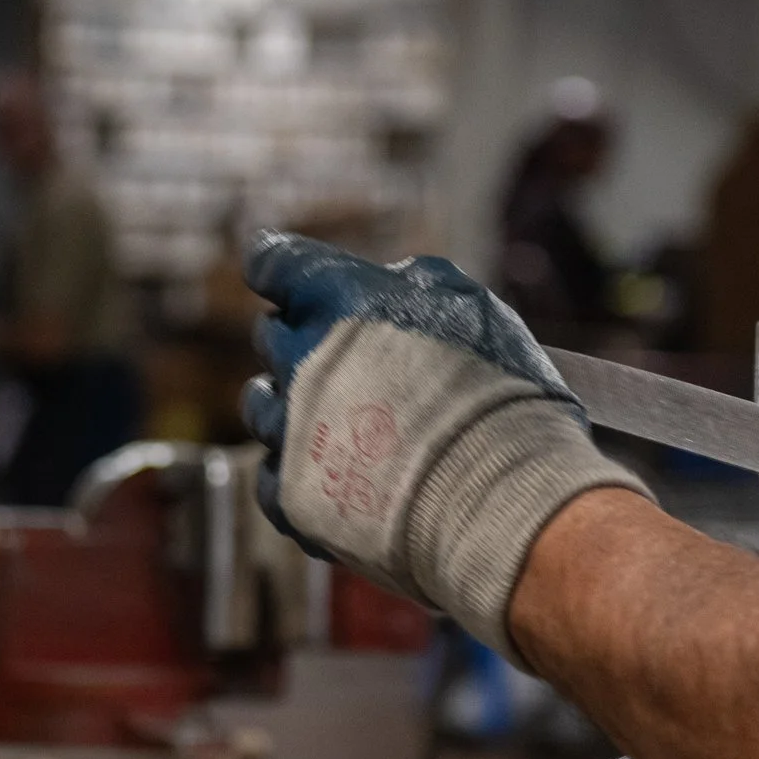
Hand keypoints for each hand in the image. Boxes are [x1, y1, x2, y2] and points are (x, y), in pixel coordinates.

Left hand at [239, 232, 645, 661]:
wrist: (495, 492)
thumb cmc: (497, 392)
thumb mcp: (471, 305)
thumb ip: (418, 283)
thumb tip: (393, 279)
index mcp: (338, 297)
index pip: (274, 262)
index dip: (279, 268)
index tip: (285, 276)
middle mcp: (299, 358)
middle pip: (273, 336)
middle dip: (303, 340)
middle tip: (349, 362)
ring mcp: (290, 430)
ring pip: (261, 406)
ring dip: (289, 405)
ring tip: (335, 422)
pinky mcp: (291, 496)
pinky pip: (268, 476)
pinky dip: (295, 473)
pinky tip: (330, 476)